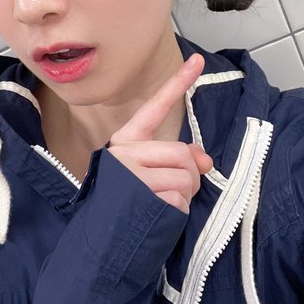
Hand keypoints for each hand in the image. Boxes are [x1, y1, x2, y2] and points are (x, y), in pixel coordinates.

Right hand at [108, 54, 212, 213]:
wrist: (98, 243)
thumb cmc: (123, 205)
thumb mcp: (145, 173)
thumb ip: (174, 159)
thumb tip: (206, 160)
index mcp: (125, 141)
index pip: (155, 107)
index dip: (178, 83)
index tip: (198, 60)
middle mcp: (125, 153)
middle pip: (182, 153)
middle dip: (189, 175)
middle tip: (174, 189)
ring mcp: (133, 175)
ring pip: (186, 176)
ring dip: (184, 195)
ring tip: (161, 204)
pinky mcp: (142, 198)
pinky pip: (181, 199)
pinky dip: (177, 211)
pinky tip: (157, 216)